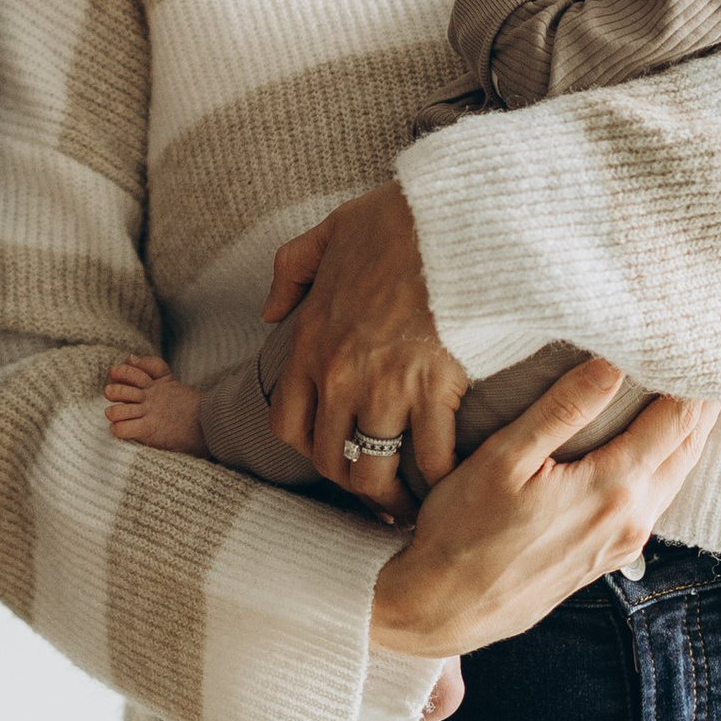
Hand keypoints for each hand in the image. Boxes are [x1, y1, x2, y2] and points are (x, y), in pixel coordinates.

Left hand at [264, 185, 469, 489]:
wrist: (451, 215)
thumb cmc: (395, 222)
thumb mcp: (326, 235)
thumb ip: (290, 272)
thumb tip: (269, 310)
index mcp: (309, 343)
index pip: (287, 426)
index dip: (310, 451)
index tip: (336, 455)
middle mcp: (338, 375)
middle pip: (330, 461)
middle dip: (352, 482)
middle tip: (378, 491)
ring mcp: (384, 386)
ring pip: (374, 474)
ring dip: (392, 497)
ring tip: (412, 504)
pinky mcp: (433, 389)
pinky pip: (430, 459)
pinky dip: (440, 478)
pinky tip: (451, 480)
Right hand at [369, 363, 718, 657]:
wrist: (446, 607)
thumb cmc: (464, 529)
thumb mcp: (504, 458)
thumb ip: (562, 410)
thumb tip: (611, 363)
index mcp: (611, 488)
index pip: (675, 421)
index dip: (696, 378)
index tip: (702, 341)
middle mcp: (631, 518)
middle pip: (688, 448)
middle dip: (704, 402)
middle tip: (713, 357)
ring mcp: (624, 543)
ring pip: (676, 476)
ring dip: (688, 433)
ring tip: (693, 390)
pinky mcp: (610, 557)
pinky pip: (657, 499)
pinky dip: (668, 462)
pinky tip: (656, 446)